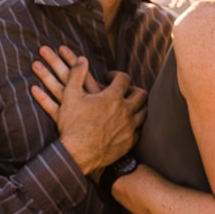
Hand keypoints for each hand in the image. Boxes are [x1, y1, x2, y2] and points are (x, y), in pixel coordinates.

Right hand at [30, 45, 145, 174]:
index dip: (116, 75)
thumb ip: (76, 74)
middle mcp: (126, 111)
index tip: (109, 77)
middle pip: (141, 94)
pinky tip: (126, 124)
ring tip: (127, 106)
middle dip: (133, 89)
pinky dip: (135, 124)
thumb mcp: (70, 96)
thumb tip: (81, 58)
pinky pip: (140, 130)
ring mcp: (130, 127)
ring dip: (137, 107)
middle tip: (124, 91)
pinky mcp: (130, 142)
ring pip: (144, 112)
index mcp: (113, 97)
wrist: (76, 155)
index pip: (124, 78)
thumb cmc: (72, 125)